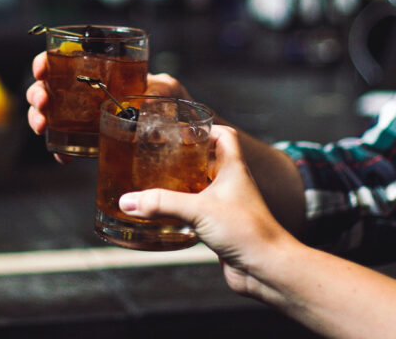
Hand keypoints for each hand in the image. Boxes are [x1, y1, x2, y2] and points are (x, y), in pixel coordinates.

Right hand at [25, 51, 191, 161]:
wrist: (182, 132)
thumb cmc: (173, 101)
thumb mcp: (167, 87)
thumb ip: (158, 88)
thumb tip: (141, 101)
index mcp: (98, 71)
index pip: (62, 61)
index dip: (45, 62)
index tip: (42, 69)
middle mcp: (84, 93)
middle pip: (47, 88)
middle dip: (37, 93)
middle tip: (43, 102)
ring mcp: (83, 118)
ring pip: (48, 114)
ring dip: (38, 118)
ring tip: (42, 126)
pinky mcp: (89, 142)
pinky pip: (66, 145)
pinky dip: (60, 150)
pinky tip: (62, 156)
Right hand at [118, 125, 292, 295]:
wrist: (266, 268)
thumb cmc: (248, 231)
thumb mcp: (199, 210)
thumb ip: (161, 203)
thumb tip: (129, 200)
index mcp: (233, 168)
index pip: (223, 135)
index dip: (204, 128)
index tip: (180, 128)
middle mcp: (231, 184)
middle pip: (208, 160)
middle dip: (185, 156)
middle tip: (160, 155)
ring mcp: (226, 206)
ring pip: (202, 187)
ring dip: (182, 184)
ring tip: (156, 181)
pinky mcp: (220, 226)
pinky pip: (198, 212)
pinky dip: (182, 210)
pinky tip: (164, 215)